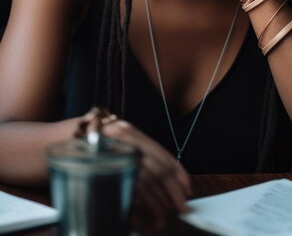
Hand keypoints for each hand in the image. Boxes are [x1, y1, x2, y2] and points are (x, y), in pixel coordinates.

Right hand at [74, 108, 190, 226]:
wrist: (44, 145)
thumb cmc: (80, 148)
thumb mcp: (109, 143)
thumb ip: (131, 154)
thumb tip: (160, 179)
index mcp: (127, 131)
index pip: (161, 153)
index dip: (178, 173)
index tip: (187, 188)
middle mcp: (120, 138)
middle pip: (156, 169)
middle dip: (172, 192)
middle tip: (181, 207)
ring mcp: (109, 153)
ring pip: (143, 182)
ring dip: (158, 204)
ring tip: (163, 217)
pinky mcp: (97, 170)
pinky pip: (124, 192)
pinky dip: (139, 209)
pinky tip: (146, 220)